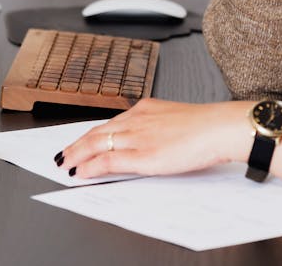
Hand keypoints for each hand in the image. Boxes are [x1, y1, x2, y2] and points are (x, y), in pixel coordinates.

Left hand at [56, 99, 252, 178]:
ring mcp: (137, 136)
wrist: (218, 127)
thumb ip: (159, 126)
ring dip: (76, 154)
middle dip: (76, 143)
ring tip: (65, 163)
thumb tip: (154, 140)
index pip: (111, 122)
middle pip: (97, 131)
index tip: (82, 140)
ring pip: (96, 143)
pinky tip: (80, 172)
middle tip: (63, 153)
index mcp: (146, 108)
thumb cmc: (207, 126)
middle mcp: (137, 119)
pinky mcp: (141, 154)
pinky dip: (89, 166)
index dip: (92, 133)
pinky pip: (106, 160)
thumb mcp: (177, 119)